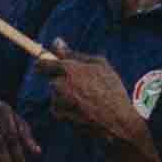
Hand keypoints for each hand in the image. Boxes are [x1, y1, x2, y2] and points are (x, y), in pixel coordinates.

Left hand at [40, 41, 157, 155]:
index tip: (44, 64)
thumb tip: (56, 41)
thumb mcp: (99, 64)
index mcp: (68, 69)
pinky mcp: (61, 117)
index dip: (43, 63)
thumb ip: (74, 53)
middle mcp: (60, 85)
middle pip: (52, 80)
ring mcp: (59, 102)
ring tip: (88, 99)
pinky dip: (67, 109)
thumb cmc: (112, 89)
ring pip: (56, 96)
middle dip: (63, 81)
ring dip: (66, 96)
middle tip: (83, 86)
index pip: (43, 63)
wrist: (118, 120)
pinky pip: (59, 109)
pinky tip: (84, 110)